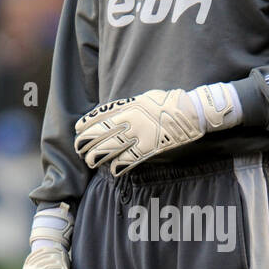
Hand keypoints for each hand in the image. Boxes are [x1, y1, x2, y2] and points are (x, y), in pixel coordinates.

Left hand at [74, 82, 240, 175]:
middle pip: (100, 133)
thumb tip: (111, 112)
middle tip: (79, 149)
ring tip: (91, 161)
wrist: (191, 111)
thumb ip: (127, 106)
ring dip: (97, 156)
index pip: (100, 115)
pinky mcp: (149, 148)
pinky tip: (113, 170)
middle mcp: (130, 120)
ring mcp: (139, 135)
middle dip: (86, 143)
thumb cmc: (168, 103)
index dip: (86, 124)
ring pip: (110, 148)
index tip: (77, 130)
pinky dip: (118, 167)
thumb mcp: (144, 98)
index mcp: (128, 106)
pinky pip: (129, 160)